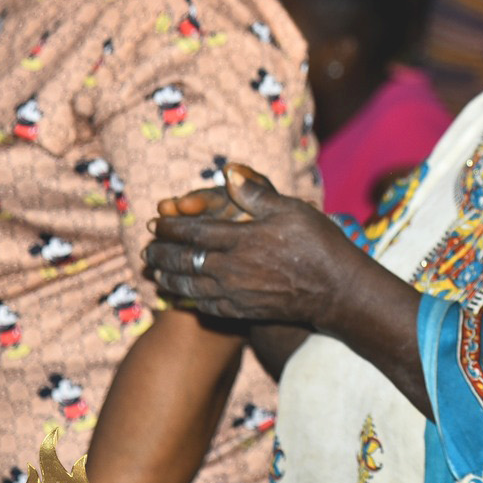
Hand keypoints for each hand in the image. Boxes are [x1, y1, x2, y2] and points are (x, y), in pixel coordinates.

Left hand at [144, 165, 361, 325]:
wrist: (336, 290)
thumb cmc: (318, 244)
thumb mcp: (292, 209)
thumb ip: (256, 193)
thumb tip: (227, 172)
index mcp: (241, 239)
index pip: (194, 231)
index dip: (171, 227)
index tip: (156, 222)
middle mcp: (232, 268)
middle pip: (185, 260)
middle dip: (162, 253)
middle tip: (147, 248)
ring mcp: (235, 293)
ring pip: (189, 286)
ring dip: (168, 277)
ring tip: (155, 271)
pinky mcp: (242, 311)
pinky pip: (204, 306)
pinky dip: (187, 300)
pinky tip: (181, 297)